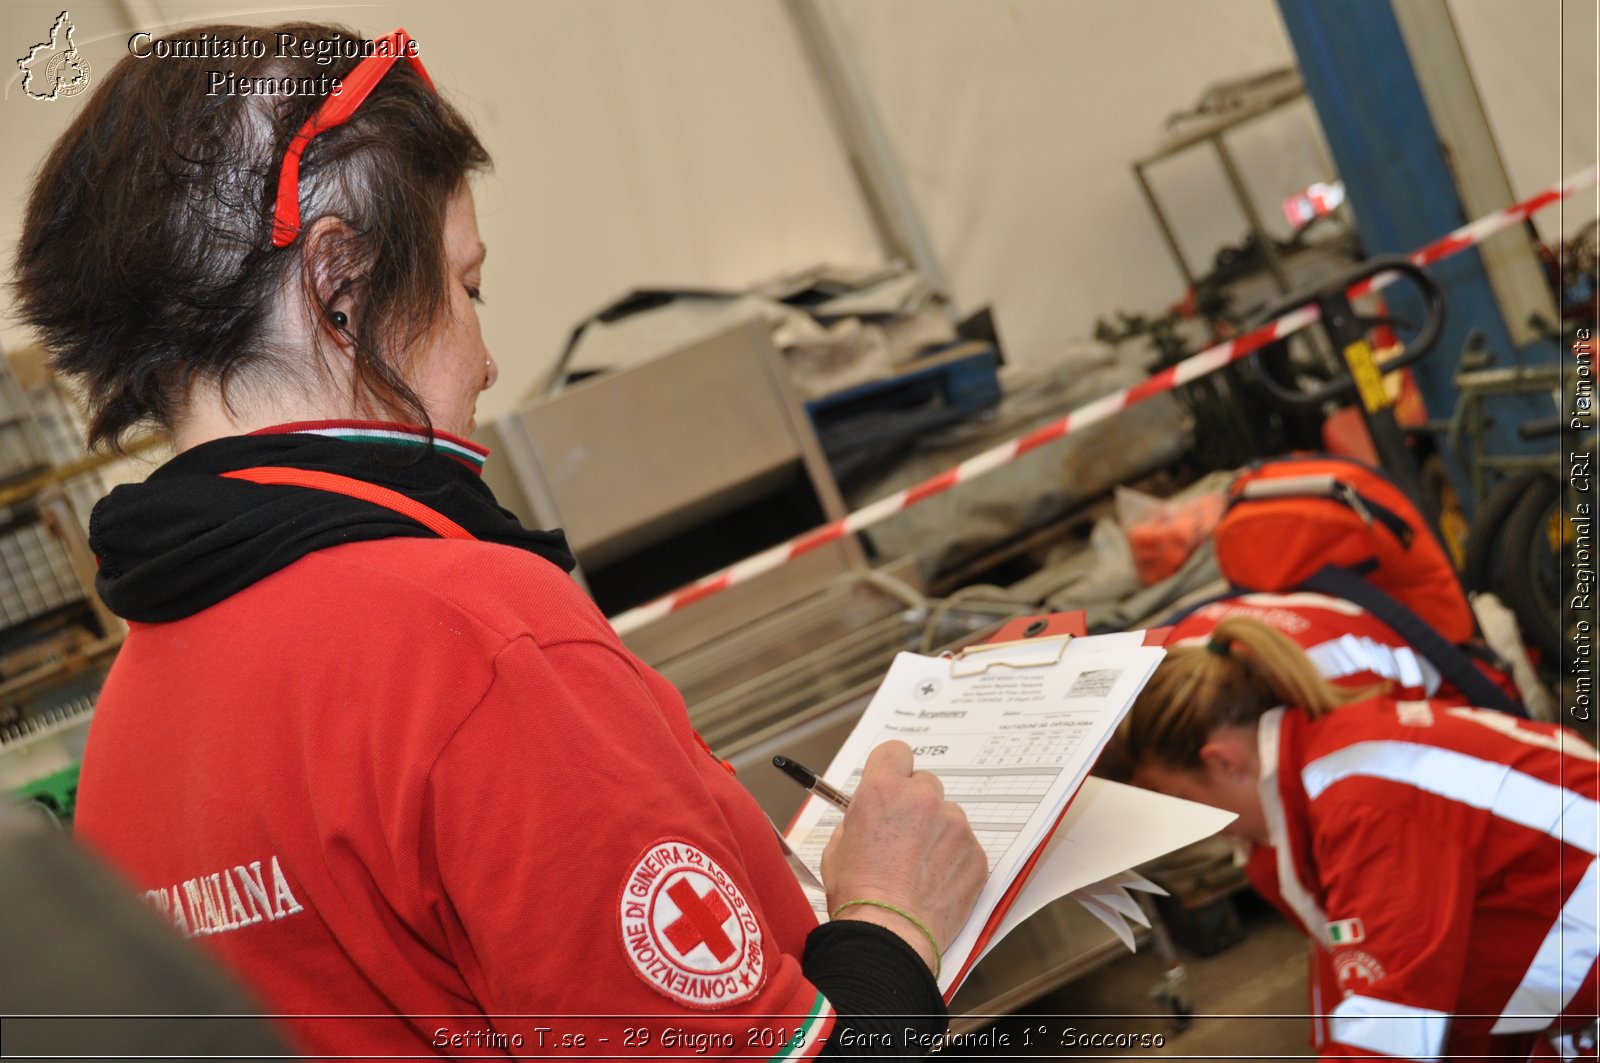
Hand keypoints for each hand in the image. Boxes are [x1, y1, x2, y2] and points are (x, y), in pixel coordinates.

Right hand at [821, 741, 986, 974]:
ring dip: (937, 833)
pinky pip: (965, 845)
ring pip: (948, 816)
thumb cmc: (857, 896)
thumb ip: (856, 819)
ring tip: (919, 869)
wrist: (889, 935)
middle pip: (925, 783)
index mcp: (883, 790)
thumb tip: (868, 814)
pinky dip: (954, 859)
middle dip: (916, 804)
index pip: (895, 752)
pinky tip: (936, 883)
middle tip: (904, 836)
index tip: (892, 784)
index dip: (892, 769)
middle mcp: (923, 799)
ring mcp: (955, 825)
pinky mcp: (976, 853)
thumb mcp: (837, 846)